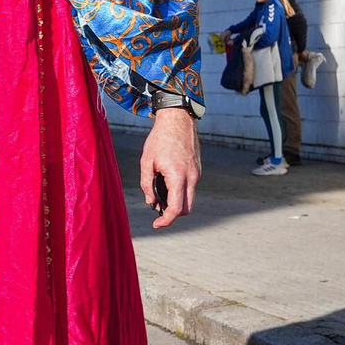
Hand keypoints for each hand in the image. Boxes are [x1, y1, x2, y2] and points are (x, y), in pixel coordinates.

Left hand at [141, 107, 200, 228]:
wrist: (177, 120)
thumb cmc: (160, 139)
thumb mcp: (146, 161)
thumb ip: (147, 184)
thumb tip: (150, 201)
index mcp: (178, 176)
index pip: (176, 208)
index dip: (166, 220)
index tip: (157, 224)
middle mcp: (191, 177)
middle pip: (186, 208)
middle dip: (173, 214)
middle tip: (157, 209)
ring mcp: (197, 173)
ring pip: (189, 198)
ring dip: (176, 202)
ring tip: (159, 195)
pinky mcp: (197, 169)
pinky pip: (190, 187)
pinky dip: (180, 191)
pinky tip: (167, 183)